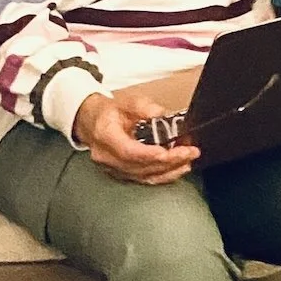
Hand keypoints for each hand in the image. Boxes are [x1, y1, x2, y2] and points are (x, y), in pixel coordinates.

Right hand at [72, 93, 198, 184]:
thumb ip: (143, 106)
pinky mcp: (121, 174)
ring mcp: (113, 168)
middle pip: (139, 166)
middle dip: (167, 162)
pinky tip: (176, 170)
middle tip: (189, 153)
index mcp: (105, 135)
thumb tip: (160, 114)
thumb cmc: (108, 112)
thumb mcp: (125, 101)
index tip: (169, 152)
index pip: (128, 151)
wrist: (91, 121)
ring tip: (187, 161)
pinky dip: (161, 175)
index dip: (149, 154)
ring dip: (168, 171)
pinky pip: (142, 179)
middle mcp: (107, 157)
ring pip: (143, 176)